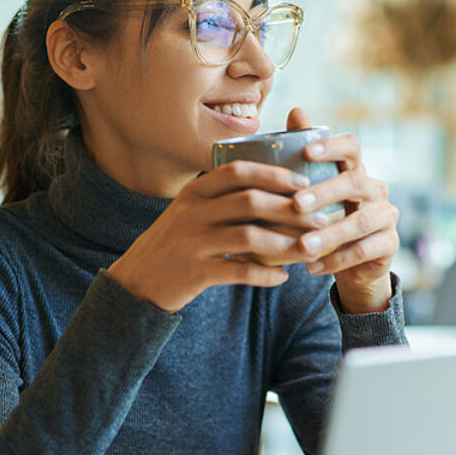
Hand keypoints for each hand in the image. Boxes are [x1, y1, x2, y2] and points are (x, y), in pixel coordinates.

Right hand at [106, 160, 330, 312]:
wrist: (135, 283)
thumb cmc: (174, 245)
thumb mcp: (190, 213)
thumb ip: (222, 200)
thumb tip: (273, 192)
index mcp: (194, 192)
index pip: (238, 171)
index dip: (274, 174)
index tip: (304, 184)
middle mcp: (192, 212)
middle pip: (250, 201)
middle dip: (291, 209)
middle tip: (320, 219)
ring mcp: (192, 242)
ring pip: (249, 236)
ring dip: (285, 243)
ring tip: (309, 250)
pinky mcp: (194, 272)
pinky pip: (238, 270)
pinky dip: (265, 274)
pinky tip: (282, 278)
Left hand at [286, 108, 399, 313]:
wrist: (353, 263)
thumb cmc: (328, 218)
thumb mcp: (313, 189)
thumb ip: (304, 155)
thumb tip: (296, 109)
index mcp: (356, 169)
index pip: (352, 147)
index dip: (332, 147)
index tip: (307, 153)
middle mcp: (375, 188)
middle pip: (356, 182)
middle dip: (325, 193)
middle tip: (296, 205)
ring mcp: (386, 215)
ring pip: (360, 222)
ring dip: (329, 234)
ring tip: (302, 246)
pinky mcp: (389, 243)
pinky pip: (365, 250)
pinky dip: (336, 259)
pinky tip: (311, 266)